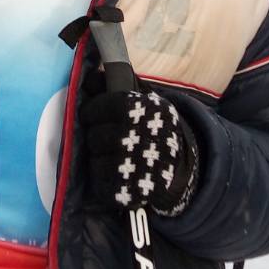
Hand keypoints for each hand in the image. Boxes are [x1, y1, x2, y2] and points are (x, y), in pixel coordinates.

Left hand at [82, 83, 199, 218]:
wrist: (179, 167)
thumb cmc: (154, 128)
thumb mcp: (142, 101)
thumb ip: (113, 86)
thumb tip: (88, 77)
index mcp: (139, 110)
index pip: (98, 108)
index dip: (91, 111)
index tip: (91, 114)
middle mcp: (136, 137)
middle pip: (94, 136)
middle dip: (95, 136)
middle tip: (103, 136)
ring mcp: (132, 167)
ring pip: (94, 160)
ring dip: (98, 157)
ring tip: (111, 154)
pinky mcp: (126, 191)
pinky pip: (98, 183)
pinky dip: (102, 178)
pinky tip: (114, 172)